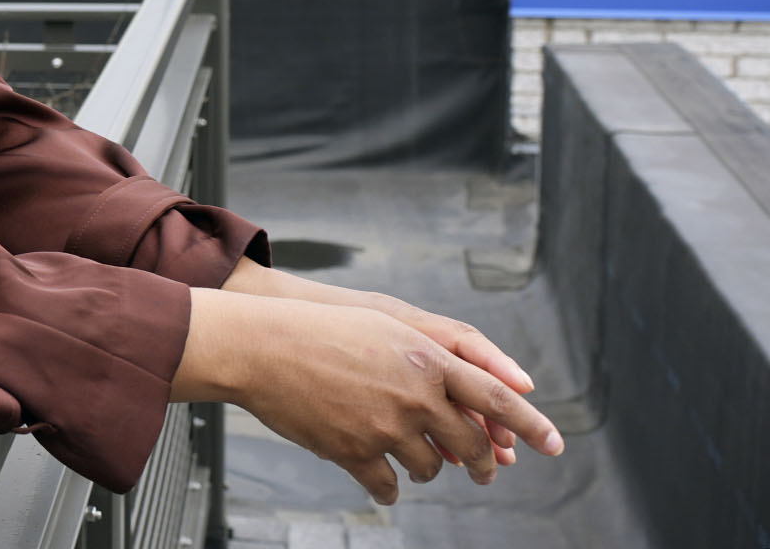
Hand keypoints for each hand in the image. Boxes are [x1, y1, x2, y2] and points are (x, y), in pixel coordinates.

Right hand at [221, 259, 533, 465]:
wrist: (260, 345)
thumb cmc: (317, 327)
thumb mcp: (385, 324)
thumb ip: (431, 353)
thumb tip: (467, 382)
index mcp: (427, 357)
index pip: (497, 398)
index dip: (531, 424)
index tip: (553, 444)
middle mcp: (415, 394)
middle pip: (469, 444)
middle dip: (482, 463)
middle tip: (485, 471)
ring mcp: (385, 426)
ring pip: (429, 468)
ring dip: (428, 470)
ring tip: (414, 464)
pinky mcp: (354, 452)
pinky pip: (389, 486)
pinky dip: (390, 490)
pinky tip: (384, 484)